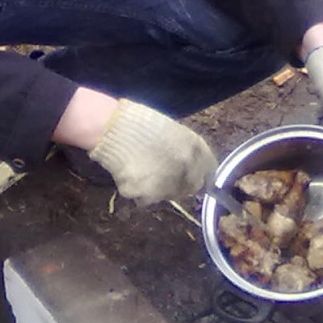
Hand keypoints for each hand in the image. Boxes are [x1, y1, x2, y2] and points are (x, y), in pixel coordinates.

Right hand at [88, 99, 216, 204]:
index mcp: (195, 148)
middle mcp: (186, 169)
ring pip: (167, 196)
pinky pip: (144, 199)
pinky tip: (131, 174)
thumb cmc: (141, 123)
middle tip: (162, 174)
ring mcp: (166, 184)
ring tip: (142, 169)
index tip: (198, 178)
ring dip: (158, 189)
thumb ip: (187, 151)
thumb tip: (192, 169)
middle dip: (180, 185)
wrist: (113, 128)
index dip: (203, 175)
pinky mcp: (145, 195)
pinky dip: (139, 192)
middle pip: (189, 188)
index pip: (209, 171)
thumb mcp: (173, 131)